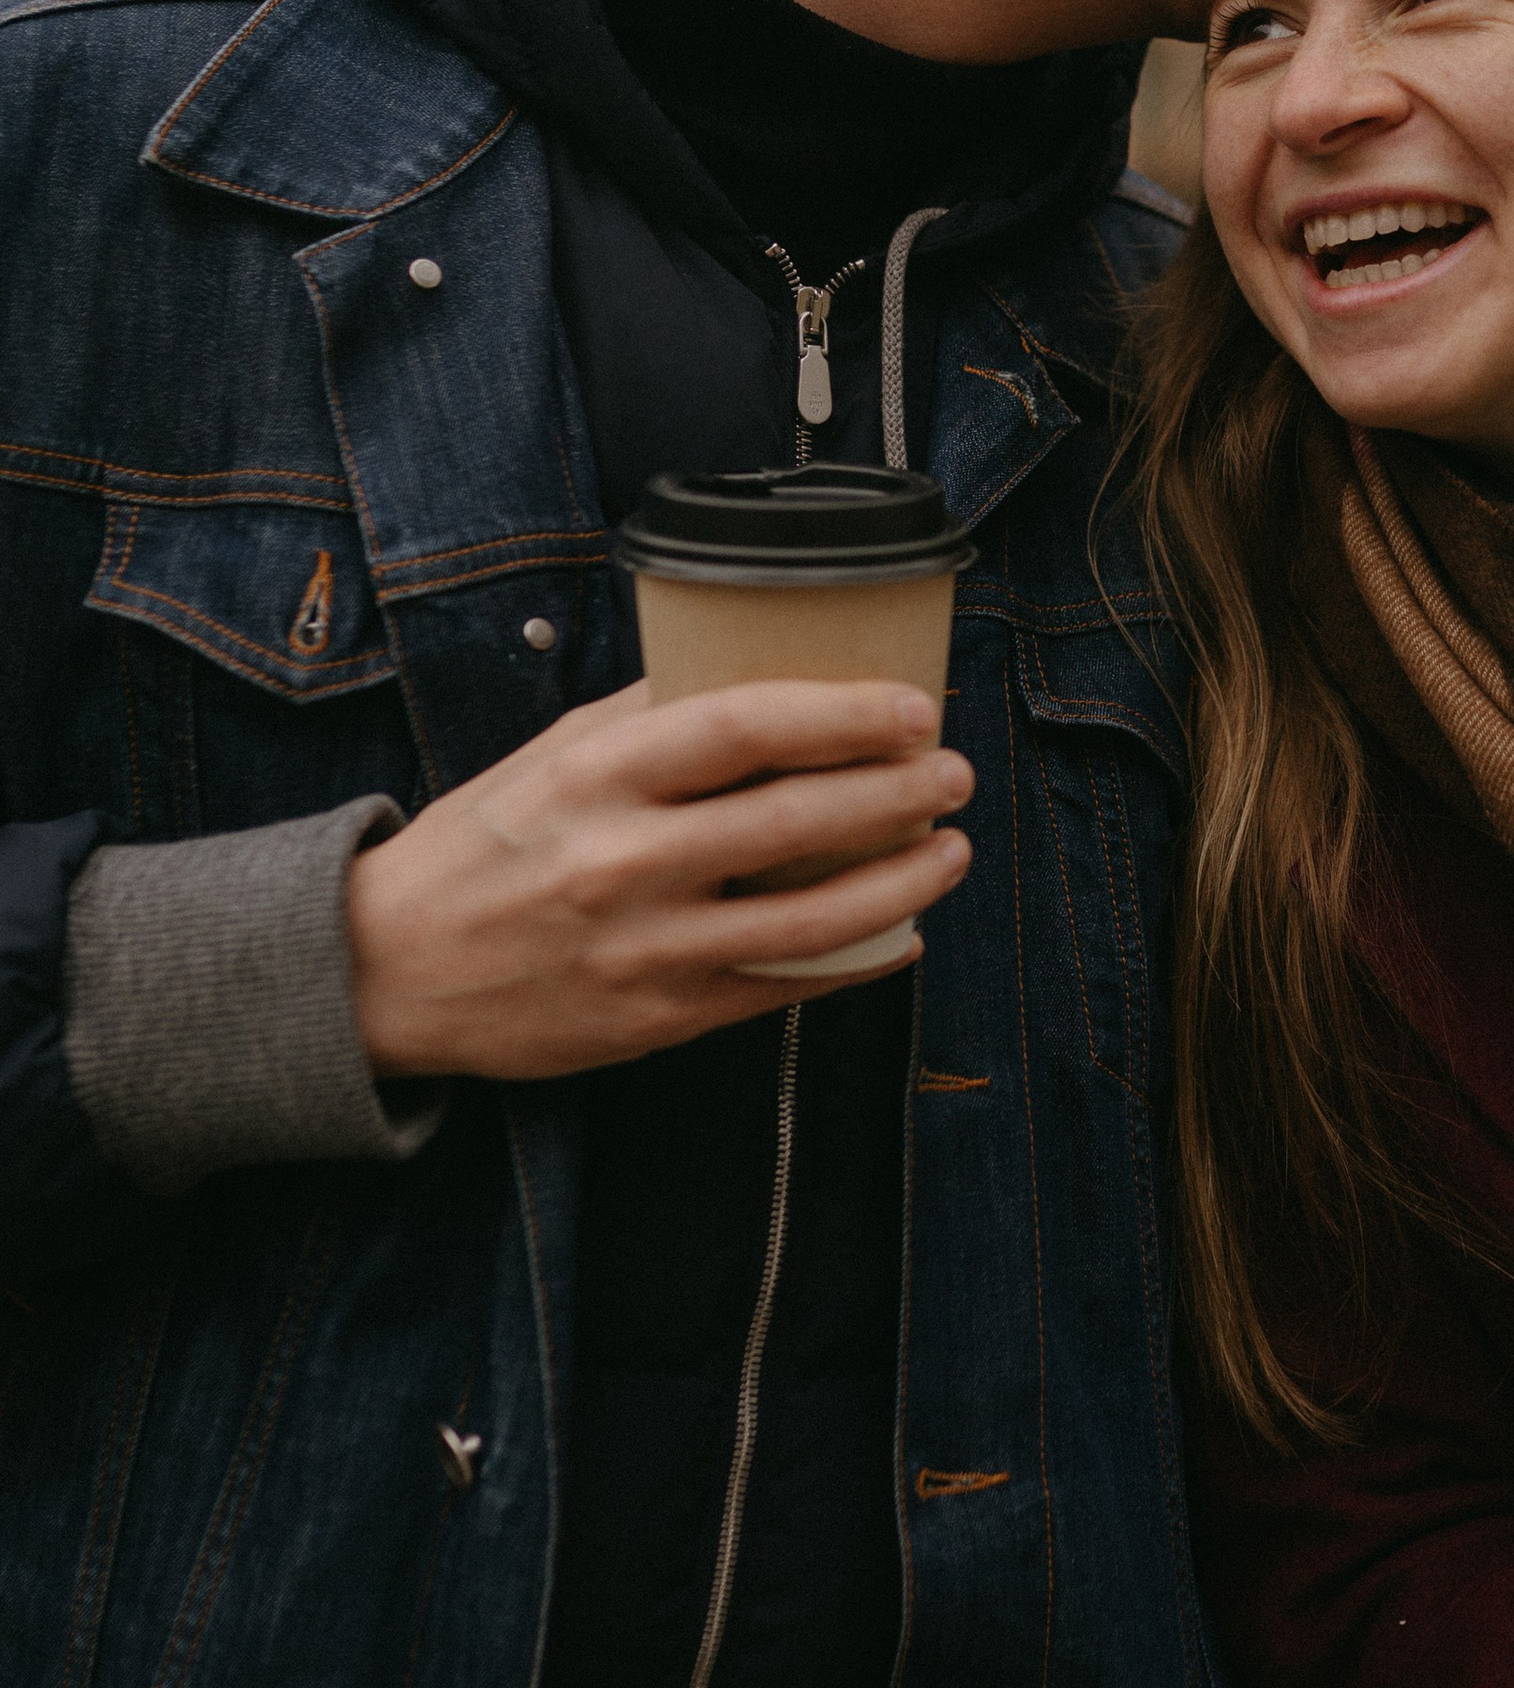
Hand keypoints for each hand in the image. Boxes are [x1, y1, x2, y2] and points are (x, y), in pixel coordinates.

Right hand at [348, 679, 972, 1081]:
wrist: (387, 971)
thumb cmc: (481, 848)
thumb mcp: (548, 758)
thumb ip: (648, 719)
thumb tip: (758, 670)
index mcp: (597, 776)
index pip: (743, 726)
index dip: (843, 714)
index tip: (912, 708)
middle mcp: (623, 860)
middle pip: (795, 819)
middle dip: (898, 795)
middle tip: (953, 774)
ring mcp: (644, 947)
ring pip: (809, 917)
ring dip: (901, 883)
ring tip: (951, 852)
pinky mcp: (657, 1017)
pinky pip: (782, 985)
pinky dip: (855, 958)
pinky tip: (899, 931)